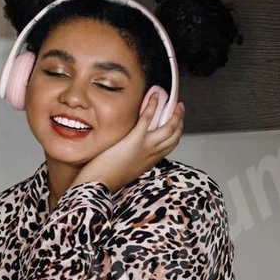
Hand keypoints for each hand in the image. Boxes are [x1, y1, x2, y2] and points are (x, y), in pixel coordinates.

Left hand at [70, 93, 184, 194]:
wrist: (100, 183)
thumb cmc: (107, 178)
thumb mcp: (127, 169)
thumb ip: (133, 159)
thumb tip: (130, 150)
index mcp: (151, 161)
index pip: (171, 145)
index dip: (176, 132)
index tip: (176, 123)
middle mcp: (153, 154)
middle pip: (174, 136)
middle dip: (179, 120)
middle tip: (179, 108)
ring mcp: (146, 146)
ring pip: (168, 128)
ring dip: (173, 112)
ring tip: (173, 101)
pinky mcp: (135, 139)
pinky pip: (147, 119)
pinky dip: (153, 105)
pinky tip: (155, 96)